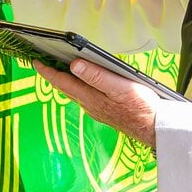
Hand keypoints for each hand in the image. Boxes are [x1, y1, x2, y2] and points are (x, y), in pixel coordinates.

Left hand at [35, 58, 160, 146]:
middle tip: (42, 63)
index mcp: (91, 98)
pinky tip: (82, 83)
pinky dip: (78, 86)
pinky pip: (85, 96)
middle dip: (53, 75)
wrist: (155, 129)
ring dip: (65, 81)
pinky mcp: (105, 111)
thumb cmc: (142, 108)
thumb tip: (74, 65)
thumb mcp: (120, 88)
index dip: (48, 72)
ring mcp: (97, 110)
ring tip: (58, 70)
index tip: (36, 61)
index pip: (63, 82)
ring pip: (75, 93)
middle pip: (66, 88)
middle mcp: (90, 105)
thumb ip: (97, 76)